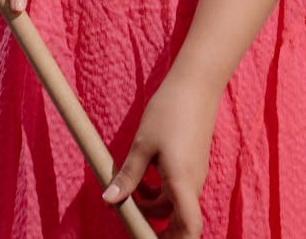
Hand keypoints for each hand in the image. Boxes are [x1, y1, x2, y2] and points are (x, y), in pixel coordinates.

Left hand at [103, 75, 219, 237]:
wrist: (197, 82)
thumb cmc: (170, 110)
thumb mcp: (143, 144)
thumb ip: (128, 176)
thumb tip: (108, 201)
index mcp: (182, 182)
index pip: (190, 228)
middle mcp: (193, 182)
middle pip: (180, 222)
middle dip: (158, 231)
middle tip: (131, 224)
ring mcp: (195, 172)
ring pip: (175, 204)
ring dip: (153, 208)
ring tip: (128, 196)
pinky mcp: (193, 162)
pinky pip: (177, 190)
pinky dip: (159, 193)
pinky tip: (142, 182)